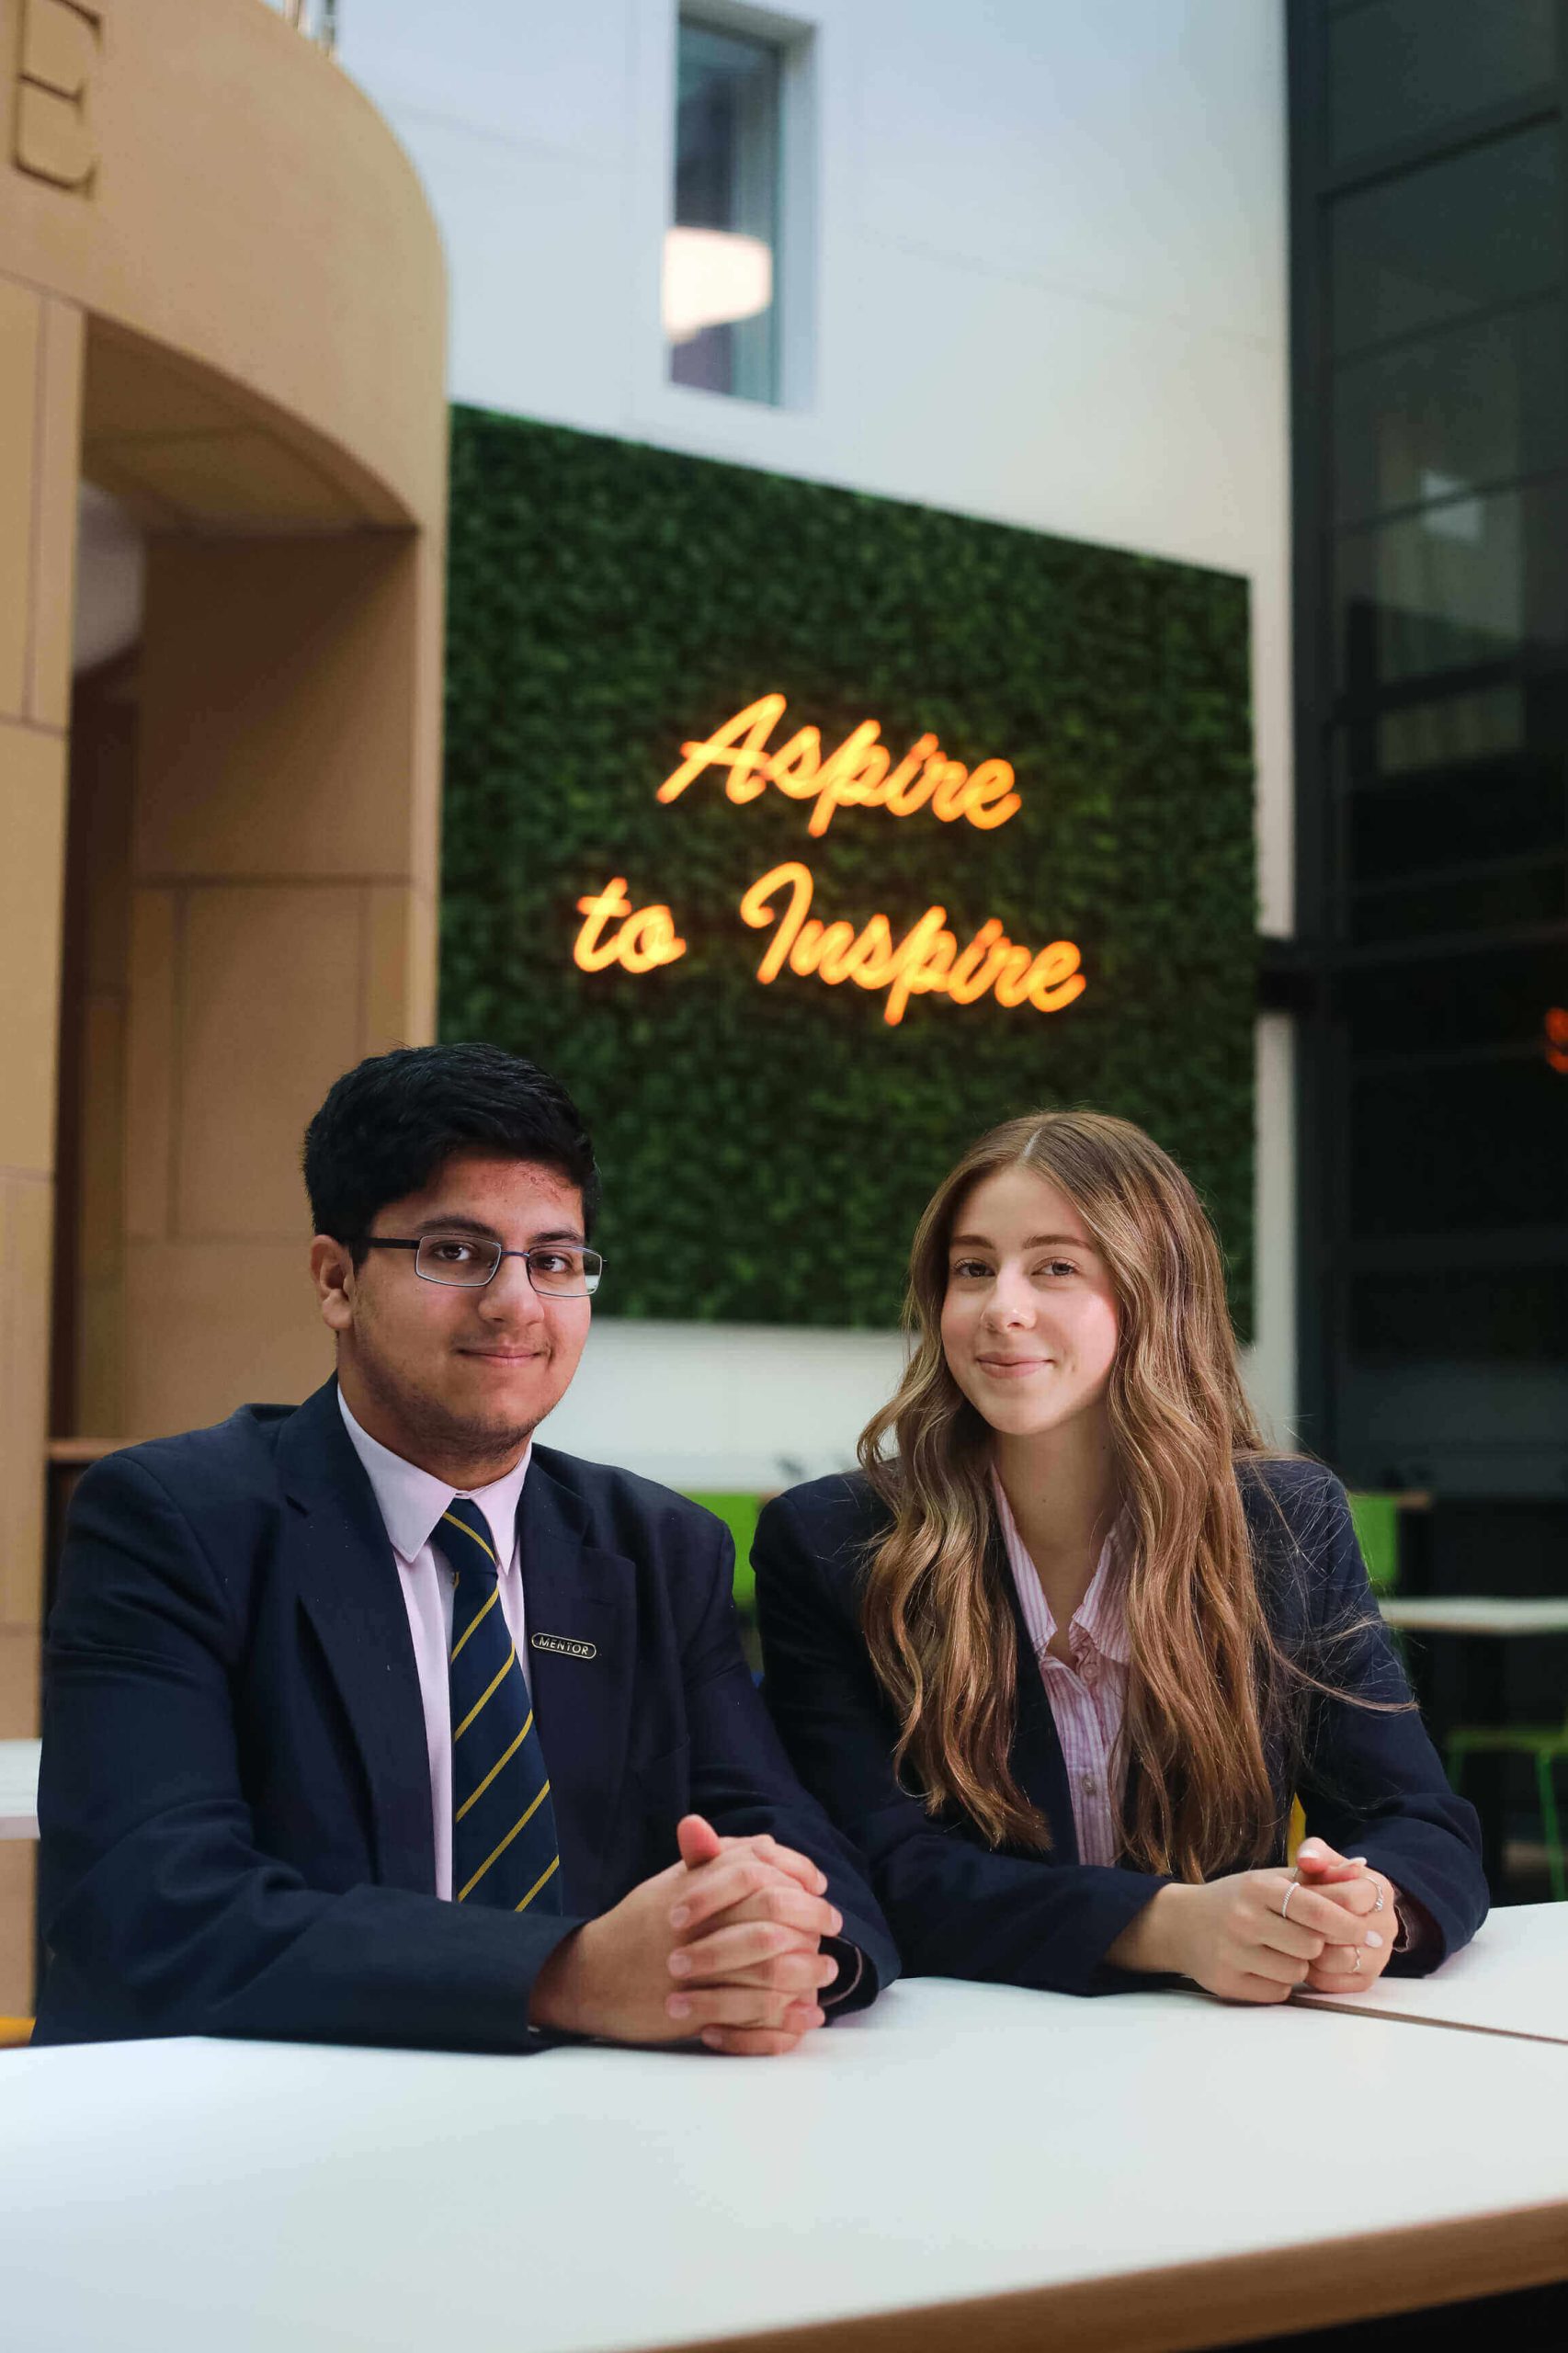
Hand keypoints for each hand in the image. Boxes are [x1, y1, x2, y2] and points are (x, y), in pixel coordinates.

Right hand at [528, 1815, 839, 2052]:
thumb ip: (716, 1862)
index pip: (756, 1863)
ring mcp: (693, 1967)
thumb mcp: (672, 1883)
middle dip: (809, 1916)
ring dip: (805, 1967)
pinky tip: (804, 2015)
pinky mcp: (690, 2010)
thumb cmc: (637, 1926)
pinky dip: (781, 2018)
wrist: (590, 1976)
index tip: (818, 1884)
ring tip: (826, 1969)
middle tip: (832, 1923)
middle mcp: (694, 1920)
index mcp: (691, 1883)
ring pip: (766, 1964)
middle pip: (769, 1908)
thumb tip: (766, 1844)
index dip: (795, 1871)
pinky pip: (748, 2013)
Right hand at [1107, 1866, 1386, 2003]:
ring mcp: (1232, 1952)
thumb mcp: (1270, 1878)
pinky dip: (1279, 1983)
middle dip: (1317, 1945)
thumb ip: (1315, 1877)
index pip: (1315, 1908)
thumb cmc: (1237, 1898)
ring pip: (1296, 1972)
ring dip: (1298, 1966)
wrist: (1181, 1924)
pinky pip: (1277, 1992)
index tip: (1369, 1933)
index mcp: (1258, 1886)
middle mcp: (1243, 1917)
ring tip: (1281, 1951)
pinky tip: (1263, 1967)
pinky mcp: (1227, 1982)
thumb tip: (1362, 1868)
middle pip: (1311, 1945)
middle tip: (1309, 1939)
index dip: (1347, 1923)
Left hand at [1293, 1838, 1397, 1995]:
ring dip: (1312, 1951)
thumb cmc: (1324, 1883)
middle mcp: (1388, 1924)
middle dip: (1313, 1926)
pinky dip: (1315, 1973)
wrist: (1338, 1912)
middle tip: (1289, 1921)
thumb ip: (1313, 1853)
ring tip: (1294, 1939)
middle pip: (1346, 1932)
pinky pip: (1337, 1983)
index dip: (1318, 1899)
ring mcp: (1381, 1955)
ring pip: (1342, 1960)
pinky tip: (1302, 1957)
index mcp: (1380, 1890)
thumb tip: (1307, 1860)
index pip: (1350, 1898)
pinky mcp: (1367, 1979)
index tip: (1295, 1897)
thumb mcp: (1321, 1862)